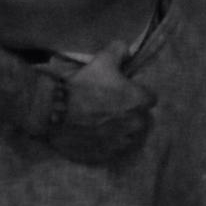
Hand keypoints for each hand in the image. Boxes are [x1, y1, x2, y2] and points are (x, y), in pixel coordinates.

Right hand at [45, 41, 155, 164]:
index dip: (136, 93)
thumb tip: (126, 49)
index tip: (124, 91)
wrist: (55, 111)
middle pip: (141, 119)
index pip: (149, 98)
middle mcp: (136, 125)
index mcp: (139, 101)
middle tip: (113, 107)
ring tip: (105, 123)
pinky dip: (107, 144)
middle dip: (131, 113)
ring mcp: (121, 143)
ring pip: (130, 136)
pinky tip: (95, 135)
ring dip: (122, 130)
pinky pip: (113, 150)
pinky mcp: (106, 156)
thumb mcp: (102, 60)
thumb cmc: (82, 85)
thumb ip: (119, 51)